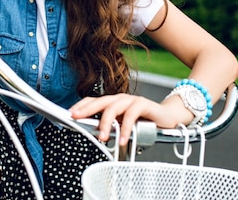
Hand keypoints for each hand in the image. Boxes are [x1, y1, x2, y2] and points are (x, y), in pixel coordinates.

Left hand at [70, 94, 190, 145]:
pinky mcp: (144, 104)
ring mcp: (132, 100)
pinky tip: (124, 139)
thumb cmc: (144, 122)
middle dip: (86, 110)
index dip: (81, 106)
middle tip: (76, 119)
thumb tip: (95, 135)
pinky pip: (132, 115)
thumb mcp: (123, 125)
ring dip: (107, 123)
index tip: (69, 114)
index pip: (93, 101)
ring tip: (104, 137)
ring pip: (114, 108)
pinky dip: (127, 128)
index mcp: (113, 102)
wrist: (168, 118)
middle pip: (100, 102)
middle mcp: (120, 99)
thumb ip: (112, 127)